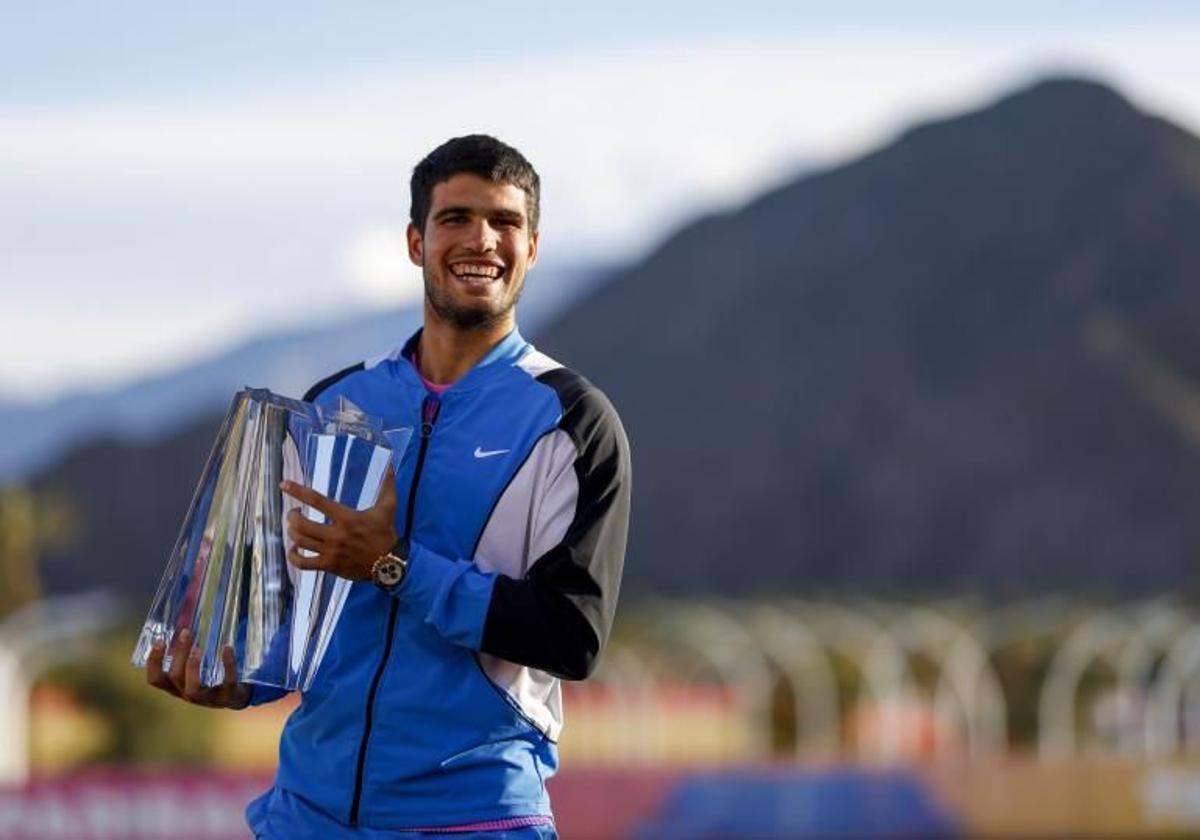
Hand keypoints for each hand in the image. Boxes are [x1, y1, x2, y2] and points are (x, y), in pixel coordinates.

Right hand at [145, 627, 250, 708]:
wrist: (237, 695)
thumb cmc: (211, 675)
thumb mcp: (196, 666)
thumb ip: (188, 649)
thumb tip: (185, 615)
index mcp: (177, 685)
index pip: (155, 679)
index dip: (153, 662)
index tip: (159, 640)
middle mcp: (188, 694)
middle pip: (175, 678)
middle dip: (178, 655)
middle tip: (186, 633)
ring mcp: (207, 698)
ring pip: (193, 688)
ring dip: (193, 667)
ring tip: (197, 648)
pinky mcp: (228, 695)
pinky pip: (227, 682)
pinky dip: (227, 664)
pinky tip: (227, 648)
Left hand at [280, 469, 397, 580]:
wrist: (389, 564)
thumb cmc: (386, 534)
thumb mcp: (388, 508)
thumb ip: (388, 486)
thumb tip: (391, 466)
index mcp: (347, 518)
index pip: (317, 501)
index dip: (298, 491)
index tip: (284, 484)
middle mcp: (336, 535)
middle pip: (301, 524)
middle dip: (292, 516)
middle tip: (294, 513)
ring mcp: (331, 552)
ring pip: (300, 541)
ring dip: (292, 532)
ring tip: (295, 528)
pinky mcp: (329, 566)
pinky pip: (302, 563)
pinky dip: (293, 556)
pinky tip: (294, 549)